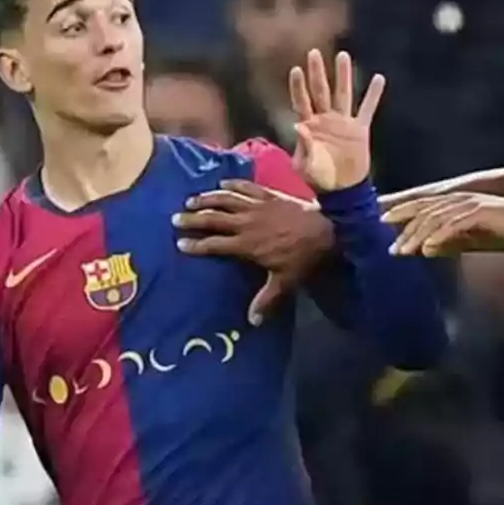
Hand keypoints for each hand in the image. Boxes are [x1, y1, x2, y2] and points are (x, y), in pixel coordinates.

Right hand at [176, 180, 334, 323]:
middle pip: (214, 219)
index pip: (215, 244)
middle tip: (176, 218)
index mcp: (247, 245)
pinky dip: (233, 184)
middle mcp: (247, 223)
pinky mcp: (269, 195)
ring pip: (226, 199)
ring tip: (191, 200)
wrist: (326, 231)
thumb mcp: (284, 281)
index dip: (197, 244)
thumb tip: (252, 321)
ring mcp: (257, 206)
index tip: (180, 243)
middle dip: (194, 219)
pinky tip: (222, 183)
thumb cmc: (304, 258)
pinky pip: (247, 187)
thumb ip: (266, 300)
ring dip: (207, 199)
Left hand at [289, 48, 384, 190]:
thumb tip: (299, 126)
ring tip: (343, 55)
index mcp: (310, 126)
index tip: (296, 69)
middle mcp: (325, 119)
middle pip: (321, 91)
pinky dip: (373, 95)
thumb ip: (304, 147)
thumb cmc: (319, 179)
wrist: (343, 190)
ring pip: (343, 94)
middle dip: (317, 72)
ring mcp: (343, 123)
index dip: (299, 87)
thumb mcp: (306, 166)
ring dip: (343, 75)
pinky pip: (368, 109)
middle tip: (314, 52)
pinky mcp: (360, 130)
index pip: (302, 102)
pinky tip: (378, 78)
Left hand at [382, 193, 503, 256]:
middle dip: (403, 227)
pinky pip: (454, 225)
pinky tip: (427, 248)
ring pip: (435, 218)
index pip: (423, 205)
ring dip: (417, 235)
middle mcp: (460, 200)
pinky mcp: (481, 213)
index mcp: (456, 203)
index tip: (381, 222)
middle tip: (389, 246)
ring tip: (403, 251)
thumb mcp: (471, 240)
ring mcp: (470, 204)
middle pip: (424, 210)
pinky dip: (439, 236)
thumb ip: (449, 243)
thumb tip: (425, 250)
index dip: (401, 211)